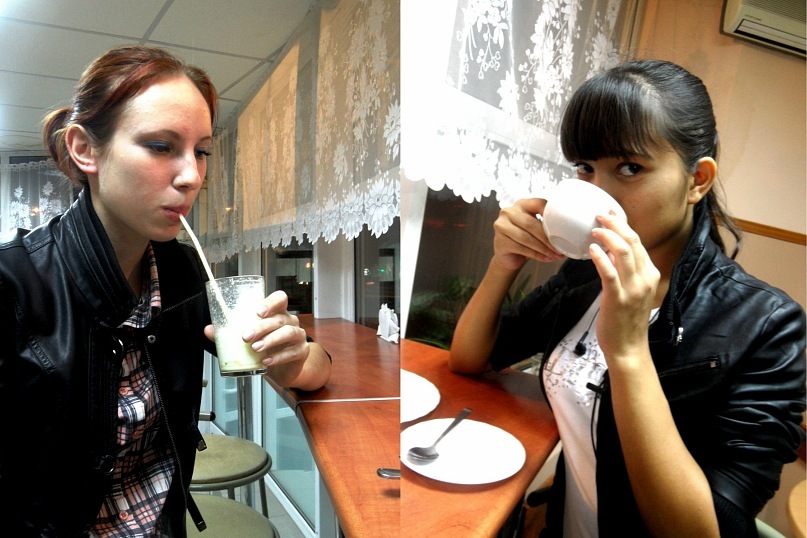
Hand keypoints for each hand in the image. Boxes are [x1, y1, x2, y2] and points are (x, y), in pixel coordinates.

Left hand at [204, 290, 309, 383]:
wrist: (283, 370)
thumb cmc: (267, 348)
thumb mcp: (248, 340)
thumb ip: (228, 334)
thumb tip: (208, 329)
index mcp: (277, 312)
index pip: (280, 298)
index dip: (270, 302)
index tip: (257, 311)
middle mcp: (290, 321)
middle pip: (279, 318)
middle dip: (262, 326)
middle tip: (246, 336)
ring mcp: (299, 336)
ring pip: (288, 332)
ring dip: (271, 340)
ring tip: (256, 348)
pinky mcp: (302, 351)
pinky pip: (293, 352)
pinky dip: (278, 357)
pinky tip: (266, 361)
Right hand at [492, 198, 564, 272]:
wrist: (509, 256)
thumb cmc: (526, 239)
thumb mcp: (535, 228)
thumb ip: (546, 225)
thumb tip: (569, 233)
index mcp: (522, 204)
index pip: (538, 204)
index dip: (550, 212)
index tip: (563, 224)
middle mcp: (509, 212)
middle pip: (531, 224)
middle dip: (547, 238)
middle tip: (560, 248)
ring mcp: (501, 226)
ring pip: (526, 238)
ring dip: (543, 248)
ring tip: (555, 255)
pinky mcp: (500, 241)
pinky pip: (521, 248)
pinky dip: (536, 255)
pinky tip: (546, 258)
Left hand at [589, 213, 659, 364]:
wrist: (628, 348)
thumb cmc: (626, 320)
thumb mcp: (631, 290)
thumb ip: (625, 270)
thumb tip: (611, 251)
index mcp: (650, 274)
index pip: (638, 242)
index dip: (623, 225)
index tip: (610, 214)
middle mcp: (645, 279)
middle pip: (633, 242)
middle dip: (616, 224)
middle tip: (600, 214)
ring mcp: (633, 289)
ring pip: (624, 252)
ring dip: (608, 236)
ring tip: (594, 229)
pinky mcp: (617, 299)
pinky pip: (609, 273)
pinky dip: (601, 258)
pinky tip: (592, 250)